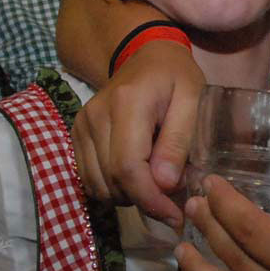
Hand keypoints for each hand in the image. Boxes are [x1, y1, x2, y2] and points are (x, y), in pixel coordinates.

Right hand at [71, 40, 202, 228]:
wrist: (146, 55)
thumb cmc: (176, 77)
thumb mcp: (193, 101)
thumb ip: (178, 141)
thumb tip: (164, 184)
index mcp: (127, 103)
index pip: (128, 166)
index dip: (150, 199)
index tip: (174, 215)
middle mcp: (96, 115)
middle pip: (112, 180)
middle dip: (143, 201)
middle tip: (172, 201)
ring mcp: (81, 126)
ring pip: (98, 185)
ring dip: (128, 197)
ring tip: (156, 185)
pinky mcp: (76, 134)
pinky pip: (89, 178)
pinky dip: (113, 189)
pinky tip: (136, 179)